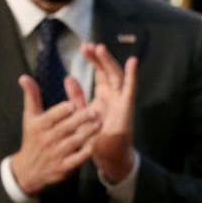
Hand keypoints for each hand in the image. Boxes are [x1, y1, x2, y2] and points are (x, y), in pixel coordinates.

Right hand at [10, 75, 101, 196]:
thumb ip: (31, 97)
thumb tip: (24, 77)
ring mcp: (56, 154)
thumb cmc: (32, 138)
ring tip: (100, 124)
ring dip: (87, 133)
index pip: (52, 116)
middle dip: (80, 119)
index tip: (74, 104)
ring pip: (73, 142)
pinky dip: (85, 153)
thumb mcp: (30, 117)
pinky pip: (76, 159)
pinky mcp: (63, 167)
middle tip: (95, 111)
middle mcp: (47, 139)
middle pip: (66, 128)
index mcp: (39, 126)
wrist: (28, 169)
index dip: (63, 110)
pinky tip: (95, 145)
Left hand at [75, 42, 137, 183]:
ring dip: (109, 62)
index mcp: (103, 97)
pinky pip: (130, 89)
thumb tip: (68, 78)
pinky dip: (132, 75)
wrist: (107, 156)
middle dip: (99, 58)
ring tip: (100, 49)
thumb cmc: (95, 138)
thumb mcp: (81, 114)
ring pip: (116, 76)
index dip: (93, 60)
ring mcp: (121, 101)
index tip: (83, 48)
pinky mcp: (126, 108)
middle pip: (107, 72)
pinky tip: (132, 62)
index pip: (99, 74)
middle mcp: (113, 96)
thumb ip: (76, 97)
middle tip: (89, 46)